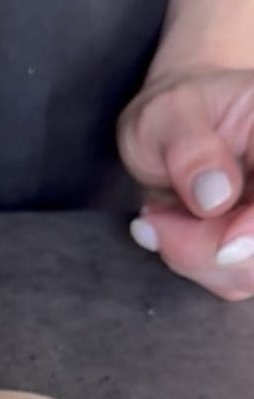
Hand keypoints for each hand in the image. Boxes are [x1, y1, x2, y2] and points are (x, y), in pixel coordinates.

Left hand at [119, 68, 253, 301]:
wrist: (173, 133)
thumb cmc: (172, 116)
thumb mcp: (167, 116)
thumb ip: (191, 150)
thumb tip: (216, 197)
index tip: (224, 249)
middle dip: (206, 249)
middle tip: (154, 218)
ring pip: (249, 274)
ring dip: (192, 258)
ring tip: (159, 217)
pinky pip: (231, 281)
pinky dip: (191, 265)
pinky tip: (170, 230)